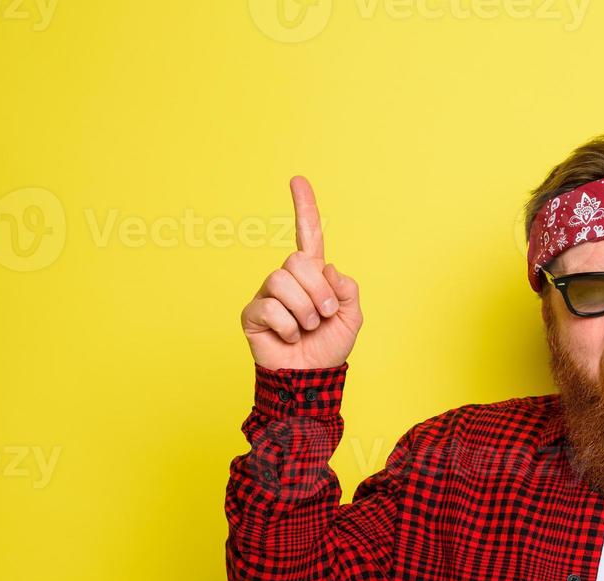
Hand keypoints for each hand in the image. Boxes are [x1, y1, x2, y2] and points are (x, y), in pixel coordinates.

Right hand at [240, 175, 363, 370]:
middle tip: (323, 317)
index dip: (304, 208)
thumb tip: (327, 269)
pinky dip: (288, 327)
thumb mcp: (351, 317)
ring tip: (306, 329)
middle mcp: (287, 279)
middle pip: (297, 261)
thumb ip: (347, 290)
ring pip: (283, 282)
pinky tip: (289, 337)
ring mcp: (268, 294)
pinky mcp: (253, 313)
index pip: (307, 235)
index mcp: (312, 276)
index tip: (297, 180)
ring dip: (304, 312)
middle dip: (318, 292)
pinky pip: (271, 307)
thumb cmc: (328, 348)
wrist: (310, 378)